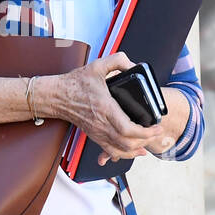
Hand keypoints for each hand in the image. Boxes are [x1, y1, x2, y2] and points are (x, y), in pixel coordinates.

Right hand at [41, 51, 168, 165]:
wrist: (57, 96)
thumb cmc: (75, 83)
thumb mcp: (97, 65)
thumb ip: (117, 60)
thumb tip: (133, 65)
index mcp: (105, 108)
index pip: (128, 129)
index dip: (146, 132)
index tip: (157, 127)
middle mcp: (101, 124)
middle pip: (127, 143)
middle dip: (146, 140)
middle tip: (156, 132)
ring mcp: (97, 132)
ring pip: (120, 150)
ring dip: (137, 149)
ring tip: (149, 141)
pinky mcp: (94, 135)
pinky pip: (111, 151)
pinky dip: (124, 154)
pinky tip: (134, 150)